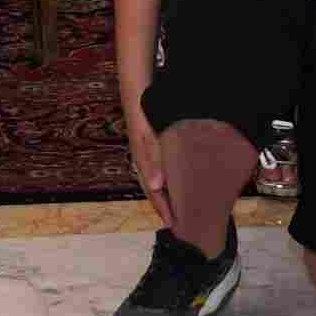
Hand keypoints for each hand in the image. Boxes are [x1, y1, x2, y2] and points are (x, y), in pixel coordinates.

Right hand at [122, 95, 170, 230]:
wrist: (136, 89)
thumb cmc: (143, 114)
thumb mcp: (149, 135)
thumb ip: (153, 158)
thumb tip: (156, 186)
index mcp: (143, 161)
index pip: (153, 192)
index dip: (163, 209)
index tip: (174, 226)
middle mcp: (143, 160)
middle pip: (154, 189)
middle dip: (164, 205)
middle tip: (180, 222)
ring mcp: (147, 152)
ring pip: (157, 179)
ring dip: (167, 193)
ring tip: (180, 205)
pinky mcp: (152, 143)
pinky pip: (159, 168)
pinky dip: (168, 178)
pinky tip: (176, 178)